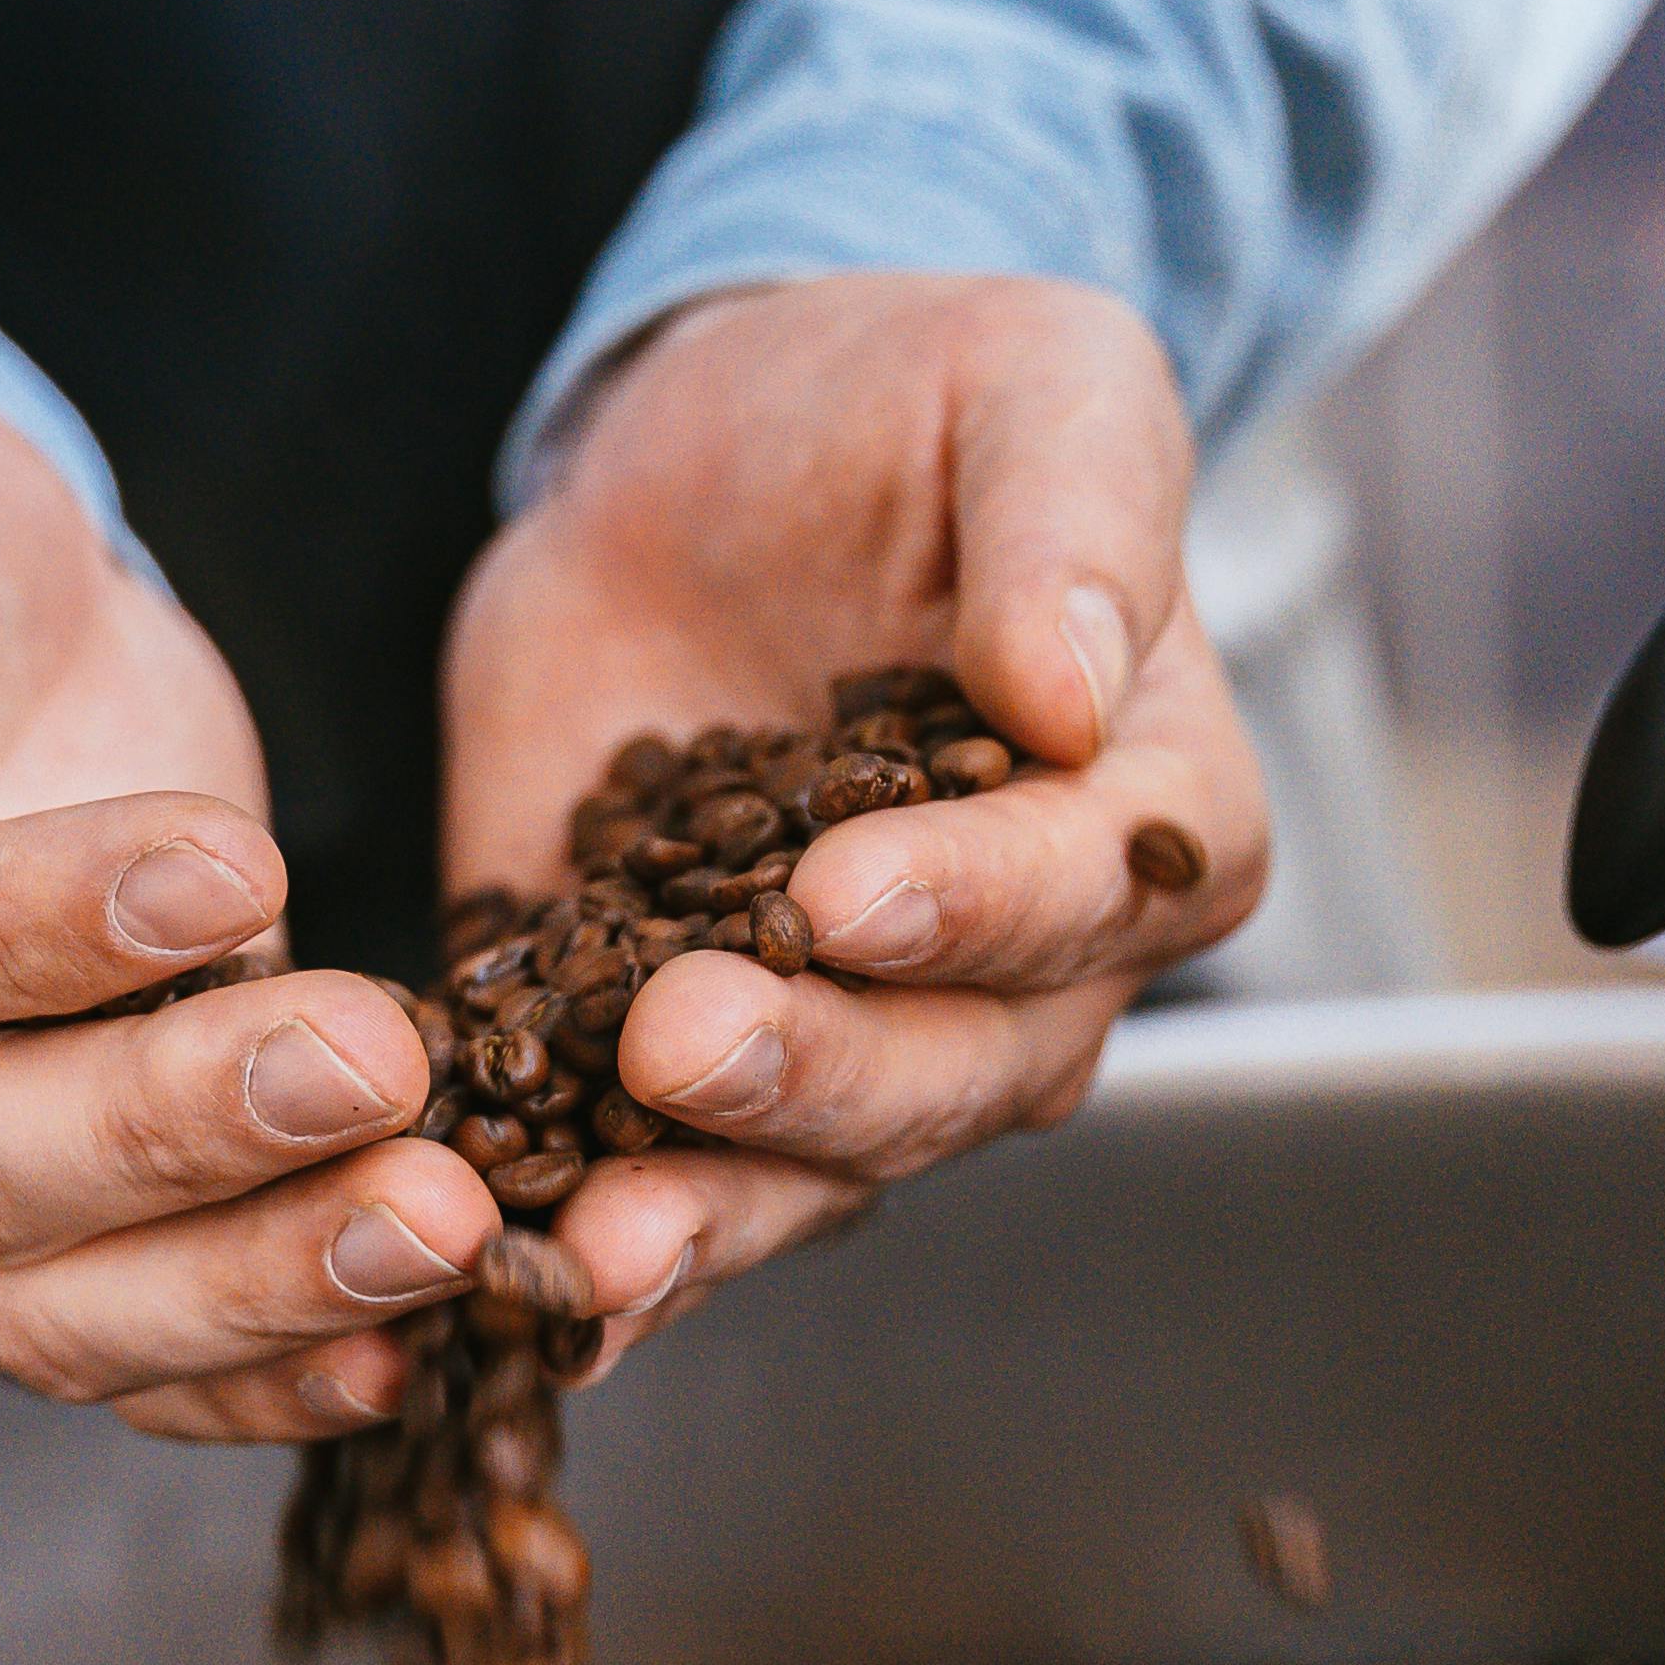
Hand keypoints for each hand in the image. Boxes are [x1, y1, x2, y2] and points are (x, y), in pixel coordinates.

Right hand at [0, 347, 496, 1438]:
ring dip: (254, 1281)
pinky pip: (131, 1346)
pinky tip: (407, 1342)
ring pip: (49, 1303)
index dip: (19, 932)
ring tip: (443, 1222)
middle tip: (380, 1064)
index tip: (227, 862)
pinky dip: (264, 1371)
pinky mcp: (31, 1219)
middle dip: (178, 1131)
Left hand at [438, 278, 1265, 1362]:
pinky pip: (653, 1182)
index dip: (973, 906)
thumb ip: (1074, 517)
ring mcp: (849, 1038)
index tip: (849, 892)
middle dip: (816, 1074)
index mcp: (1147, 815)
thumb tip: (1073, 681)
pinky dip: (590, 1244)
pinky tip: (517, 1284)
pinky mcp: (672, 1064)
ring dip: (704, 1215)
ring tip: (592, 1245)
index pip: (1086, 890)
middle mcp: (1018, 971)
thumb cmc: (907, 403)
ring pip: (811, 1170)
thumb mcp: (1029, 380)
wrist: (698, 455)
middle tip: (684, 1039)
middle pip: (951, 1072)